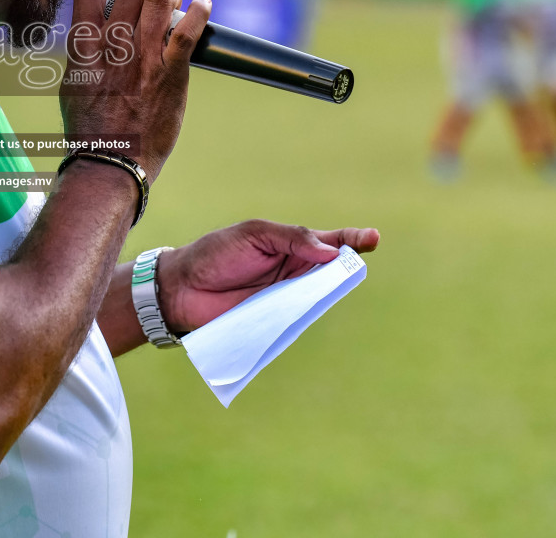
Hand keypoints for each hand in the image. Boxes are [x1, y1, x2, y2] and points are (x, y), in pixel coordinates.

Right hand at [59, 0, 211, 182]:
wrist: (111, 162)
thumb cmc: (89, 128)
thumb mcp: (72, 82)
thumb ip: (84, 52)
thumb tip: (94, 32)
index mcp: (83, 45)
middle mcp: (112, 44)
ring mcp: (143, 57)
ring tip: (175, 1)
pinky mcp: (171, 74)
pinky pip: (188, 29)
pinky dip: (200, 10)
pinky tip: (204, 4)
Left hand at [158, 220, 379, 333]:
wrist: (182, 288)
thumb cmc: (216, 254)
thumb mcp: (253, 235)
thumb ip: (291, 238)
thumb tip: (330, 251)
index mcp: (292, 244)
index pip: (330, 241)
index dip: (353, 240)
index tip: (373, 239)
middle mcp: (295, 271)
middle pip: (332, 270)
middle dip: (348, 267)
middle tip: (355, 262)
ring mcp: (287, 298)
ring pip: (320, 296)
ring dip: (330, 292)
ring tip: (335, 282)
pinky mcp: (276, 321)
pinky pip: (301, 319)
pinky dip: (311, 316)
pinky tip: (318, 308)